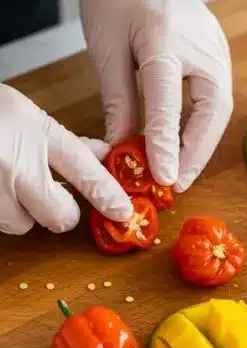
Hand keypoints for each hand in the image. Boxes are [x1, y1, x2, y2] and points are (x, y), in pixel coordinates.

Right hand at [0, 85, 131, 234]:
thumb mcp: (22, 112)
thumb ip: (63, 141)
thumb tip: (103, 156)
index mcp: (31, 131)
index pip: (83, 170)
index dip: (108, 194)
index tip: (123, 210)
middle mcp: (13, 163)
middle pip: (58, 216)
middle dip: (57, 211)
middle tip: (48, 195)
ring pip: (22, 224)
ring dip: (19, 211)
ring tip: (3, 179)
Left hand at [80, 0, 233, 193]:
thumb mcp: (106, 46)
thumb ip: (117, 100)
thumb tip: (122, 148)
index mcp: (163, 39)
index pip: (167, 103)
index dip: (165, 144)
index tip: (165, 178)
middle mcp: (200, 46)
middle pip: (210, 111)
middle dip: (196, 153)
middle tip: (177, 183)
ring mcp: (217, 50)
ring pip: (219, 110)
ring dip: (201, 145)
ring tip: (180, 171)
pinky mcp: (221, 55)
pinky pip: (216, 100)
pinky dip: (202, 127)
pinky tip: (185, 146)